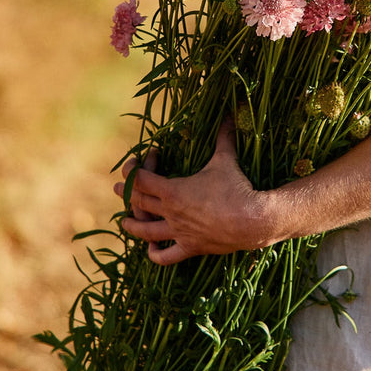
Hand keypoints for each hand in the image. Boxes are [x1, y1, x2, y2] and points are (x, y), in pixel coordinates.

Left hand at [113, 121, 275, 265]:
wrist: (252, 220)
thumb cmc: (235, 188)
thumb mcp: (225, 159)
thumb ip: (224, 136)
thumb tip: (229, 114)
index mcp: (172, 190)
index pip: (138, 179)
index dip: (132, 169)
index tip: (135, 162)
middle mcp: (170, 212)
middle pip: (138, 202)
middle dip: (126, 193)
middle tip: (117, 188)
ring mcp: (178, 232)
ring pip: (145, 231)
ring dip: (132, 225)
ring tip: (124, 222)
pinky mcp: (190, 247)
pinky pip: (166, 256)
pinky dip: (155, 254)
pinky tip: (151, 249)